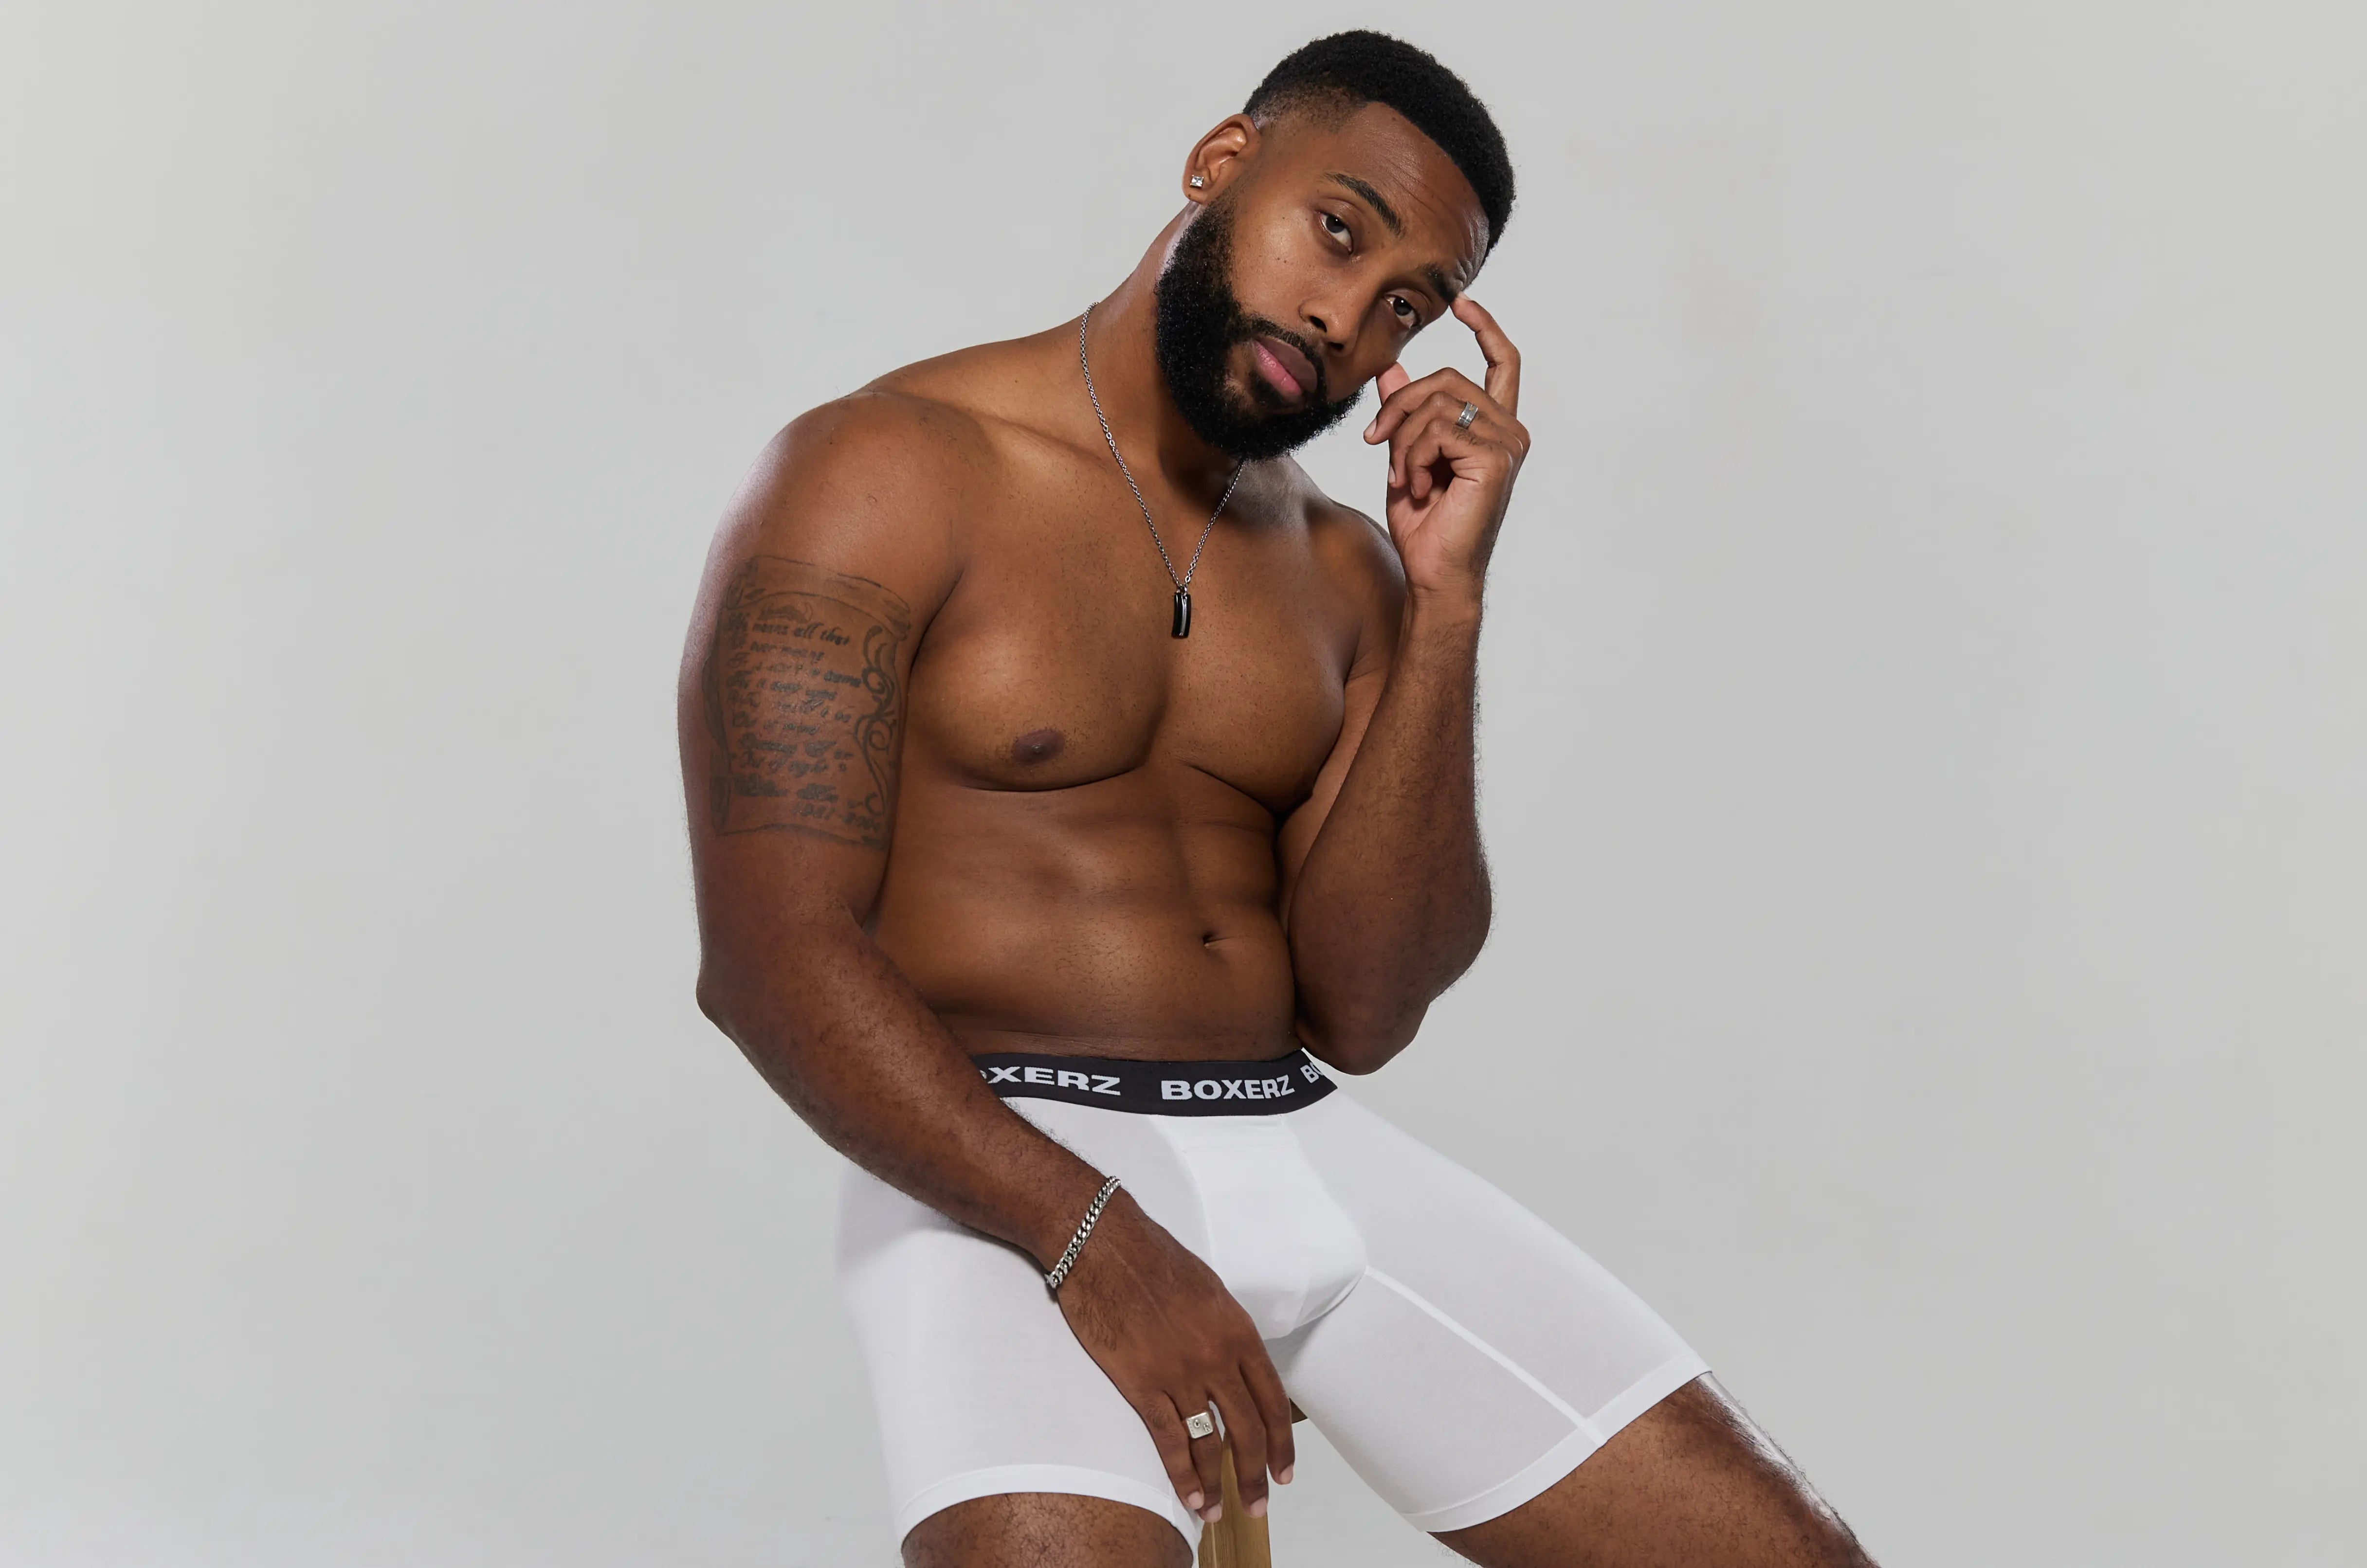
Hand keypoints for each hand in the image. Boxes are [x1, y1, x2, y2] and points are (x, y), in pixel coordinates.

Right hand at [1052, 1192, 1295, 1523]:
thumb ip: (1225, 1330)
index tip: (1285, 1470)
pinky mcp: (1141, 1382)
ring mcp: (1179, 1371)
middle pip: (1247, 1429)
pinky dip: (1183, 1475)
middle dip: (1258, 1473)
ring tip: (1222, 1511)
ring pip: (1210, 1442)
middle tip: (1260, 1502)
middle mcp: (1215, 1355)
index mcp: (1237, 1329)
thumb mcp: (1208, 1288)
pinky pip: (1169, 1440)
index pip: (1271, 1399)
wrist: (1101, 1241)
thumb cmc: (1151, 1257)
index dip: (1282, 1441)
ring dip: (1220, 1483)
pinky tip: (1191, 1496)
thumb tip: (1233, 1363)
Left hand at [1360, 296, 1528, 608]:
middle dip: (1400, 406)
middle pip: (1446, 380)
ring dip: (1402, 440)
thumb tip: (1391, 370)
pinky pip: (1436, 430)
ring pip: (1436, 404)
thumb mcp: (1406, 455)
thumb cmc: (1425, 523)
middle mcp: (1509, 430)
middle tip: (1375, 441)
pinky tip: (1416, 485)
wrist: (1433, 572)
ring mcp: (1507, 443)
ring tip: (1403, 476)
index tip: (1462, 303)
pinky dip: (1412, 456)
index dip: (1485, 328)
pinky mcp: (1494, 458)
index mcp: (1495, 427)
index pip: (1503, 363)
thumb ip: (1405, 412)